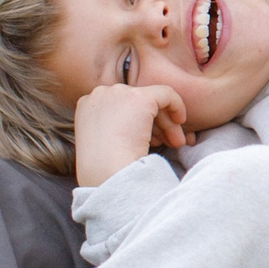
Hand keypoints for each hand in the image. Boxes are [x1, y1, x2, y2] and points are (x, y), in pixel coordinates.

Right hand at [73, 83, 188, 187]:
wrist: (106, 173)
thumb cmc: (105, 171)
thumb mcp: (102, 145)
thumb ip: (113, 131)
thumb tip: (136, 130)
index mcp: (87, 106)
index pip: (119, 108)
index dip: (137, 124)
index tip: (150, 143)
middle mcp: (100, 94)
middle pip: (135, 104)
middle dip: (154, 123)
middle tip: (168, 143)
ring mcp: (119, 93)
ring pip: (151, 100)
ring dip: (166, 122)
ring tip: (176, 143)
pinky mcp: (140, 98)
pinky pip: (166, 93)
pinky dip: (176, 106)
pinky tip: (181, 122)